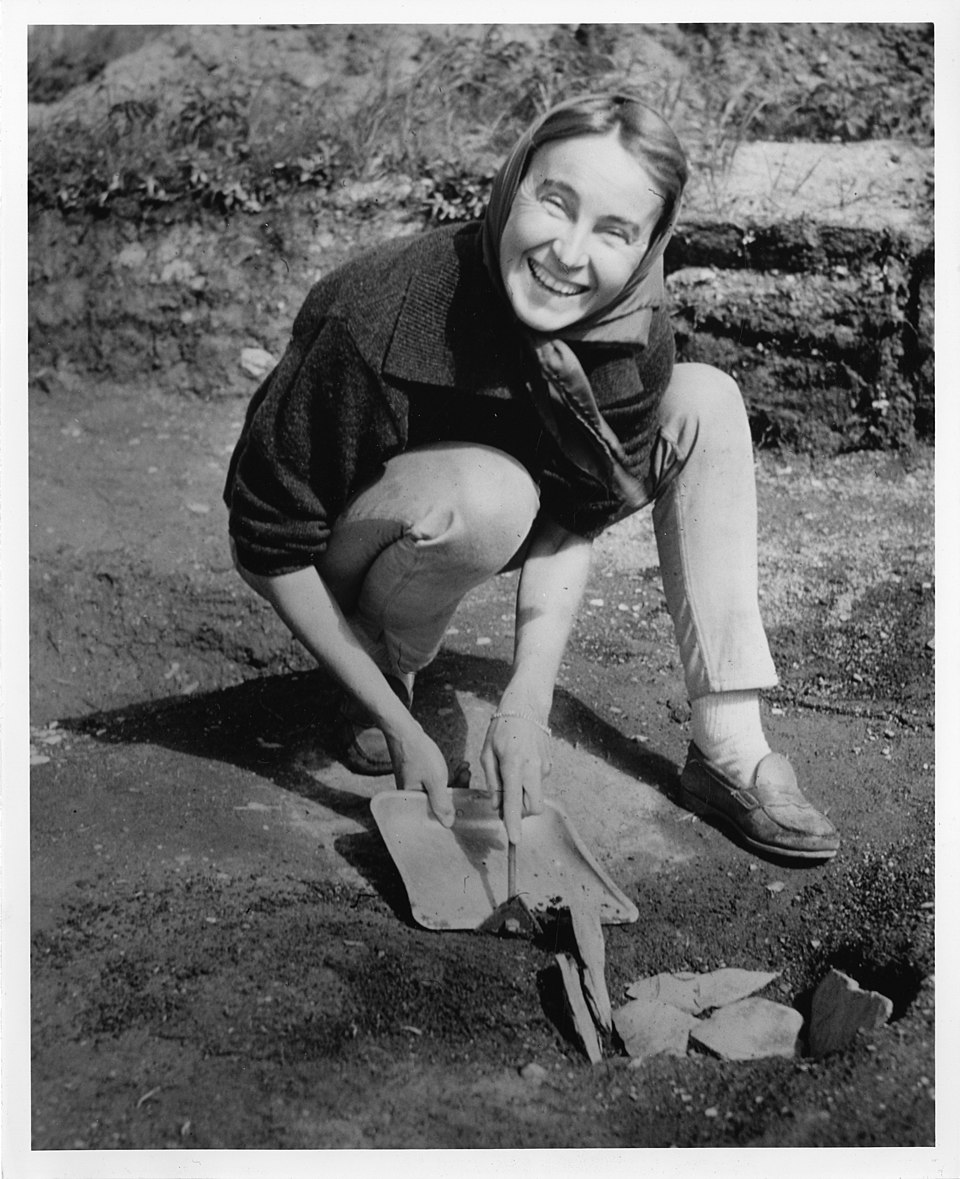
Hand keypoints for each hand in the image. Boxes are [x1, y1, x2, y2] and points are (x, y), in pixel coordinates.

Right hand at [385, 723, 458, 827]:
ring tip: (465, 769)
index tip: (466, 800)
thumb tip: (448, 824)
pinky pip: (434, 780)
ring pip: (438, 789)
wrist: (403, 730)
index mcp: (412, 801)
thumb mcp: (435, 780)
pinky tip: (458, 766)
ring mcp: (413, 784)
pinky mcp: (416, 774)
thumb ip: (442, 803)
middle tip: (467, 777)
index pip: (435, 814)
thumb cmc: (417, 754)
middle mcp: (410, 795)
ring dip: (454, 780)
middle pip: (438, 801)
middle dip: (456, 790)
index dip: (452, 809)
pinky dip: (446, 774)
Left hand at [480, 710, 551, 844]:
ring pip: (535, 796)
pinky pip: (537, 784)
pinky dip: (527, 782)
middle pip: (533, 807)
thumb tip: (497, 806)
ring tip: (511, 770)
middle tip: (506, 801)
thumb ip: (492, 782)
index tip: (515, 840)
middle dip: (521, 813)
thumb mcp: (488, 753)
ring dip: (523, 794)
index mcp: (514, 765)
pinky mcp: (550, 766)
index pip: (515, 801)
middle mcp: (533, 769)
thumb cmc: (502, 728)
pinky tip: (520, 763)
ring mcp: (544, 768)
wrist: (527, 707)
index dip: (514, 822)